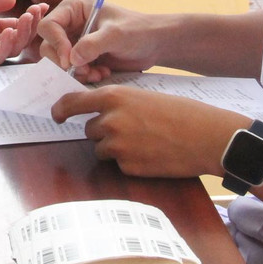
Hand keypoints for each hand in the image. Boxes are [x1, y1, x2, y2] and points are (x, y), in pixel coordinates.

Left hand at [0, 0, 46, 64]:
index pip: (15, 23)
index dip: (29, 16)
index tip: (40, 5)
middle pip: (18, 37)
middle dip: (31, 25)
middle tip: (38, 11)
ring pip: (12, 48)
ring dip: (22, 34)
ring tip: (27, 18)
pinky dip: (5, 45)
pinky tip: (8, 31)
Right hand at [35, 0, 159, 81]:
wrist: (154, 45)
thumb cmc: (137, 30)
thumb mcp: (116, 35)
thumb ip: (93, 44)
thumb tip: (71, 60)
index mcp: (73, 8)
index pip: (49, 25)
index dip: (56, 44)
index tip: (70, 62)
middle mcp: (68, 23)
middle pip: (49, 45)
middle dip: (65, 62)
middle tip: (86, 71)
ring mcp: (73, 41)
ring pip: (58, 61)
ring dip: (76, 72)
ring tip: (98, 73)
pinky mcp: (80, 56)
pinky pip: (71, 70)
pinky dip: (84, 76)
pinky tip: (102, 73)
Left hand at [51, 86, 245, 177]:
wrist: (207, 137)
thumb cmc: (180, 113)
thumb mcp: (143, 96)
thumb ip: (118, 103)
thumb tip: (97, 112)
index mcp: (113, 97)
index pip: (72, 102)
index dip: (60, 110)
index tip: (56, 116)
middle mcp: (110, 120)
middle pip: (89, 130)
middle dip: (103, 132)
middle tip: (131, 131)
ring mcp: (118, 145)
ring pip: (101, 149)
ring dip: (115, 148)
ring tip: (144, 142)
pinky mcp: (128, 167)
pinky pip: (118, 165)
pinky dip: (130, 163)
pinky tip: (152, 155)